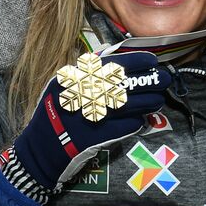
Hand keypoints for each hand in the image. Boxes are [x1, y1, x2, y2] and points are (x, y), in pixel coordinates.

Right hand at [0, 50, 170, 201]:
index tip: (153, 61)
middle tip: (165, 80)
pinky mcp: (95, 137)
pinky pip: (125, 127)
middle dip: (150, 80)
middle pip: (125, 83)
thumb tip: (116, 55)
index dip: (137, 60)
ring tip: (158, 100)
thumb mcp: (64, 86)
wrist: (40, 150)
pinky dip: (136, 123)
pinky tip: (141, 121)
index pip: (113, 63)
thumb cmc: (55, 115)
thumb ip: (88, 72)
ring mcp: (89, 116)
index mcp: (75, 78)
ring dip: (148, 102)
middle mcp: (82, 94)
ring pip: (129, 105)